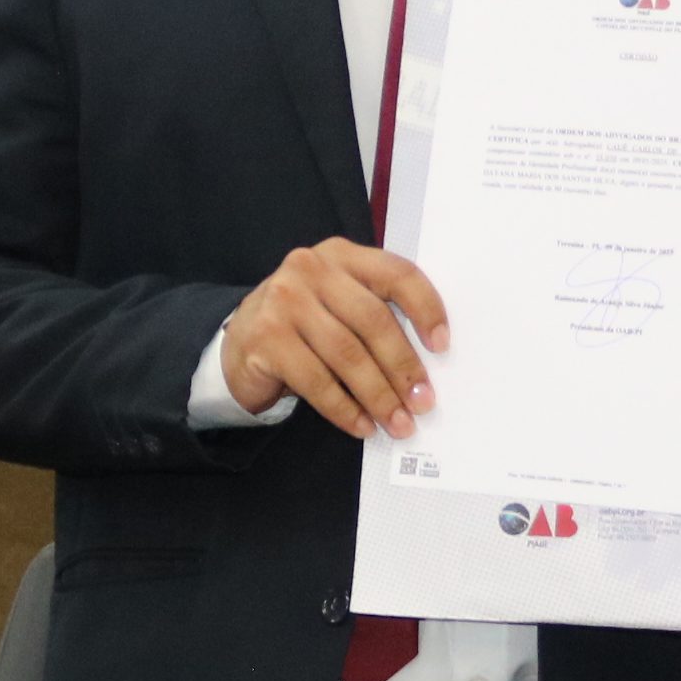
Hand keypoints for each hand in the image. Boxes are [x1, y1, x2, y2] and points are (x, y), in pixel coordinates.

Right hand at [222, 238, 446, 439]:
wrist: (238, 343)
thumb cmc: (305, 326)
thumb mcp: (340, 304)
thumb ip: (376, 314)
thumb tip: (426, 367)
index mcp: (342, 254)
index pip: (396, 273)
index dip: (426, 308)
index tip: (443, 346)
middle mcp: (311, 268)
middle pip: (373, 320)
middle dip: (403, 367)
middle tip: (423, 402)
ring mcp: (284, 300)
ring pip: (347, 354)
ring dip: (378, 395)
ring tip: (398, 423)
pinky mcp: (266, 338)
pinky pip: (316, 381)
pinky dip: (344, 409)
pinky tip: (361, 426)